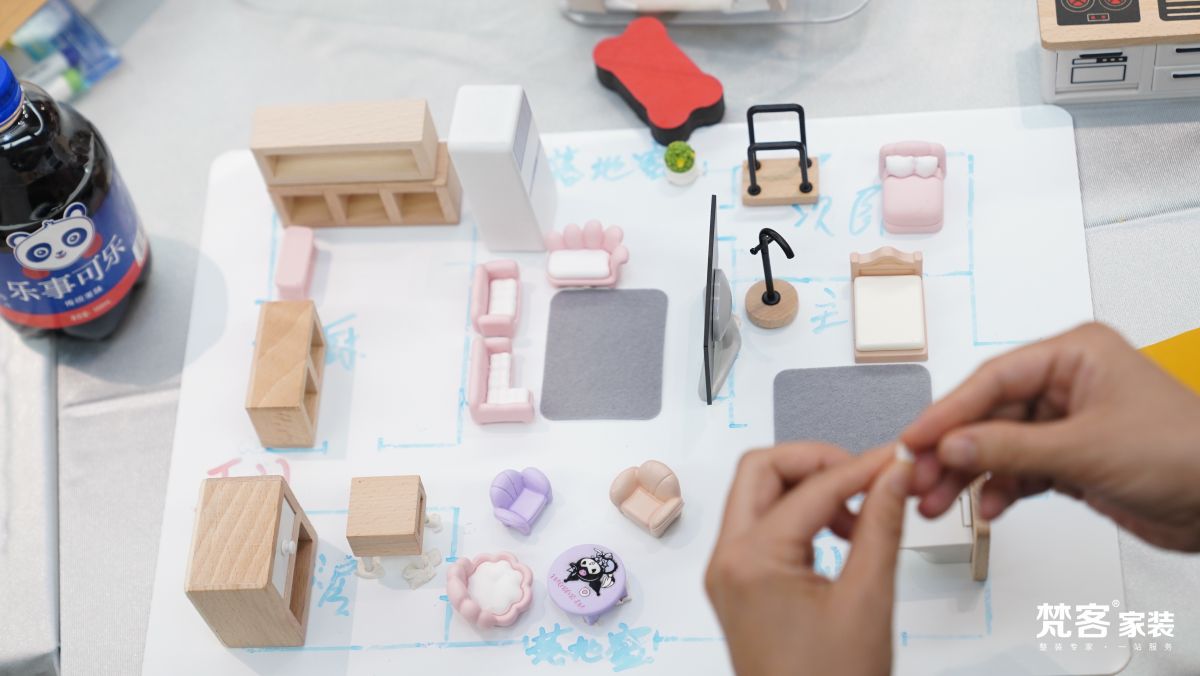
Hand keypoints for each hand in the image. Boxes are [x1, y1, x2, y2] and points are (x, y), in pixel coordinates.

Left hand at [705, 443, 911, 675]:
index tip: (898, 461)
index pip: (810, 486)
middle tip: (868, 473)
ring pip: (758, 495)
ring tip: (860, 511)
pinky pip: (761, 527)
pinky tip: (839, 533)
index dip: (862, 467)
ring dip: (808, 488)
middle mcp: (727, 561)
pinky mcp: (738, 587)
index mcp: (751, 561)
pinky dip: (799, 516)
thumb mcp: (868, 600)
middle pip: (761, 470)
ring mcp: (727, 574)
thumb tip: (893, 477)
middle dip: (818, 462)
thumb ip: (880, 526)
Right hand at [902, 322, 1199, 550]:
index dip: (948, 412)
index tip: (914, 438)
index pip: (993, 380)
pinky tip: (988, 506)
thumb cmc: (1187, 454)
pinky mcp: (1072, 459)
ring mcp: (1068, 423)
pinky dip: (1001, 489)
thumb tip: (953, 444)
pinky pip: (1020, 470)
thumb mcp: (1087, 448)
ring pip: (999, 446)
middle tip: (919, 477)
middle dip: (953, 449)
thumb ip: (1012, 448)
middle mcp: (1068, 384)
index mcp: (1074, 356)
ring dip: (969, 474)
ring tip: (939, 501)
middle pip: (988, 415)